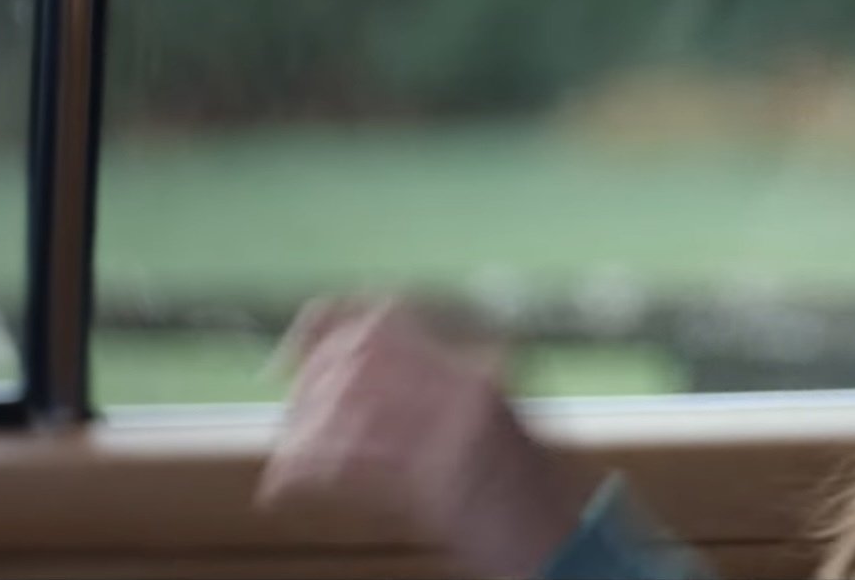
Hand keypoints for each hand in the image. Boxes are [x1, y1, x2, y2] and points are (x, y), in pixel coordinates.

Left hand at [257, 300, 595, 577]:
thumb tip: (342, 366)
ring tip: (288, 463)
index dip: (329, 322)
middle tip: (292, 420)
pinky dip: (305, 474)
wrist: (568, 539)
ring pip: (348, 408)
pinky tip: (286, 487)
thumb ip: (426, 383)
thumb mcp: (483, 414)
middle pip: (360, 357)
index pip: (389, 315)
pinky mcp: (443, 482)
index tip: (290, 348)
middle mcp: (467, 384)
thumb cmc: (524, 489)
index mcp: (474, 363)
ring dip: (302, 435)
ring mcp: (457, 430)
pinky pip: (352, 466)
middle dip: (308, 388)